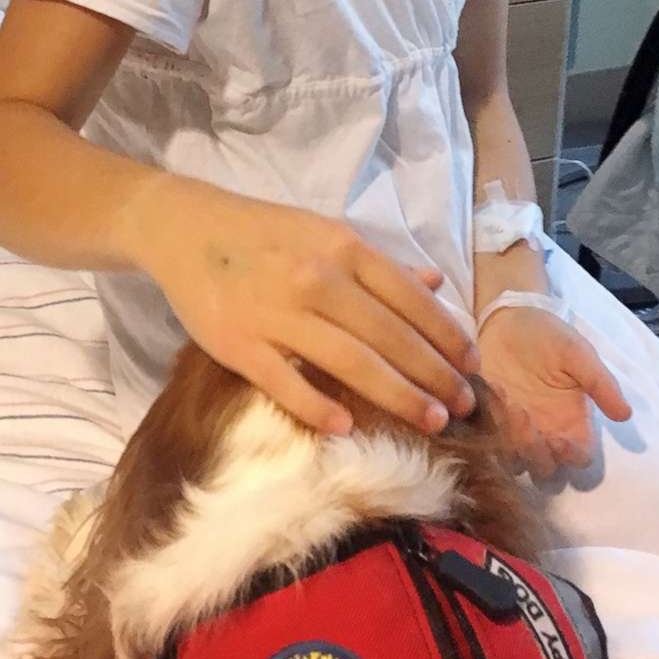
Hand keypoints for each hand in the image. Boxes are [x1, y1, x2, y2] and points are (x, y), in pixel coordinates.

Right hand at [128, 180, 480, 436]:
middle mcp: (317, 280)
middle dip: (435, 375)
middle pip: (390, 338)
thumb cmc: (265, 233)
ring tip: (432, 421)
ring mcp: (277, 315)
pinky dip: (318, 407)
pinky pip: (286, 383)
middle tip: (465, 406)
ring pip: (352, 363)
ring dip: (398, 396)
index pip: (410, 300)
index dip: (447, 337)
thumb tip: (436, 285)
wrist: (184, 229)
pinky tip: (348, 428)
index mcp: (343, 248)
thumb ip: (381, 263)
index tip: (474, 367)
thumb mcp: (327, 232)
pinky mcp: (239, 346)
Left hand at [476, 303, 630, 478]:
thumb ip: (601, 384)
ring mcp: (514, 431)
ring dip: (511, 444)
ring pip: (515, 463)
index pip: (580, 459)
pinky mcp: (488, 422)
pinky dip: (489, 427)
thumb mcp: (578, 354)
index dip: (572, 458)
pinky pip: (487, 440)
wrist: (507, 319)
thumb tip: (626, 415)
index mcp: (572, 423)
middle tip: (526, 419)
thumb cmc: (549, 337)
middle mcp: (545, 434)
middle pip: (546, 470)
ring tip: (508, 405)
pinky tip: (492, 395)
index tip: (560, 440)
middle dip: (536, 454)